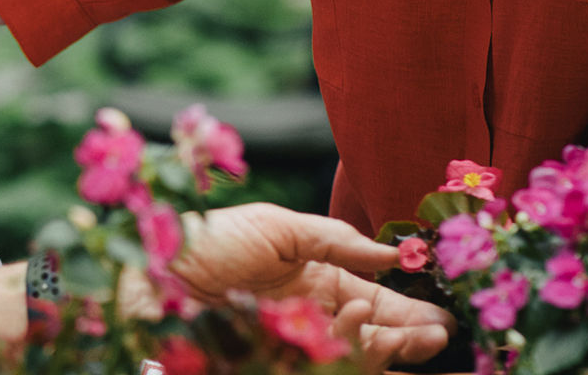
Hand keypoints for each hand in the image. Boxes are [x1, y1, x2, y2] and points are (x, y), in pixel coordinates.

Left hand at [134, 202, 453, 369]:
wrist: (146, 274)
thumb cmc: (206, 240)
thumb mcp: (276, 226)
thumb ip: (335, 239)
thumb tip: (393, 251)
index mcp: (309, 280)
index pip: (370, 299)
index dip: (405, 308)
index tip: (442, 313)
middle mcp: (306, 319)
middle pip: (369, 335)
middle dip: (407, 336)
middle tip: (439, 334)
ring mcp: (292, 347)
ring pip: (352, 356)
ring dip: (383, 346)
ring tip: (407, 332)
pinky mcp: (275, 367)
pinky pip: (324, 367)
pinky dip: (350, 353)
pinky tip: (361, 328)